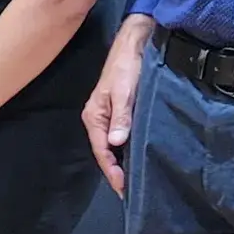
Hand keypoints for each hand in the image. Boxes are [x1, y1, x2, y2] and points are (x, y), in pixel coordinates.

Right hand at [84, 15, 152, 196]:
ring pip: (114, 144)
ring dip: (123, 161)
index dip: (112, 171)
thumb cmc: (128, 65)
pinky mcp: (121, 110)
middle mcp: (99, 118)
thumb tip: (117, 143)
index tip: (124, 188)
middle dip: (117, 171)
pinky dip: (128, 148)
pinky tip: (138, 155)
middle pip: (106, 151)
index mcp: (95, 115)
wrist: (135, 42)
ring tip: (137, 178)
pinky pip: (122, 135)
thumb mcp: (126, 90)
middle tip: (132, 191)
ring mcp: (110, 114)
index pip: (102, 150)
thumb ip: (122, 116)